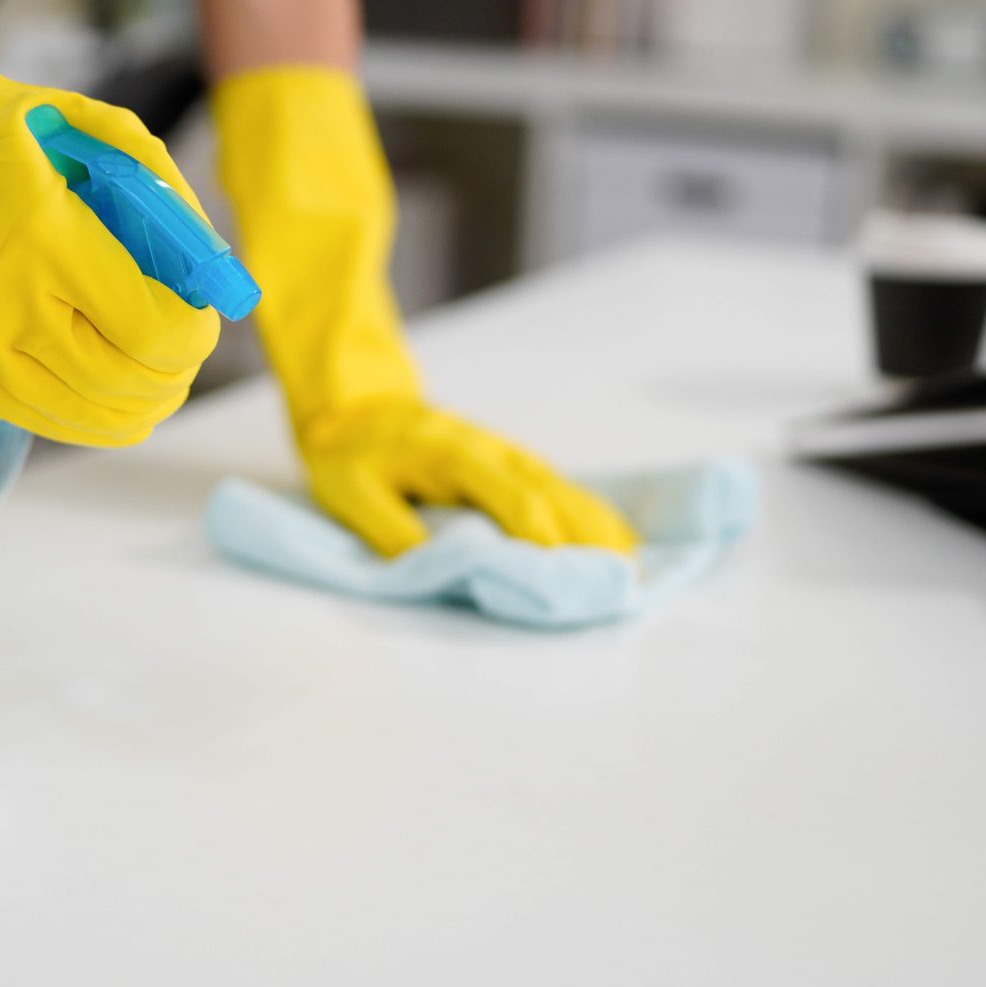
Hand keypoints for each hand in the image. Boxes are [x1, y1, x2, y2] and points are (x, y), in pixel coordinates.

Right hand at [0, 80, 221, 447]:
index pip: (149, 330)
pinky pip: (32, 416)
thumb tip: (210, 265)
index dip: (193, 337)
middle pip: (121, 380)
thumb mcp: (100, 132)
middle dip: (174, 373)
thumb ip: (161, 193)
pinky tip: (116, 409)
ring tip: (162, 384)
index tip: (202, 317)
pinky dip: (86, 422)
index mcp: (49, 235)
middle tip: (187, 350)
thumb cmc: (17, 136)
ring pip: (80, 410)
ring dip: (138, 405)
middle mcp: (8, 297)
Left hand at [302, 400, 638, 557]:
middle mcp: (494, 452)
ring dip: (599, 524)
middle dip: (589, 536)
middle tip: (622, 577)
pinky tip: (614, 538)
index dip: (543, 539)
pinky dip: (589, 512)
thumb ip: (390, 529)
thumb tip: (436, 568)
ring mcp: (508, 455)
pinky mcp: (513, 463)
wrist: (359, 409)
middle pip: (554, 494)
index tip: (567, 575)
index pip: (514, 500)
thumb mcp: (351, 493)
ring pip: (564, 489)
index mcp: (457, 457)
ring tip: (633, 563)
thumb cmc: (353, 458)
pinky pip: (559, 487)